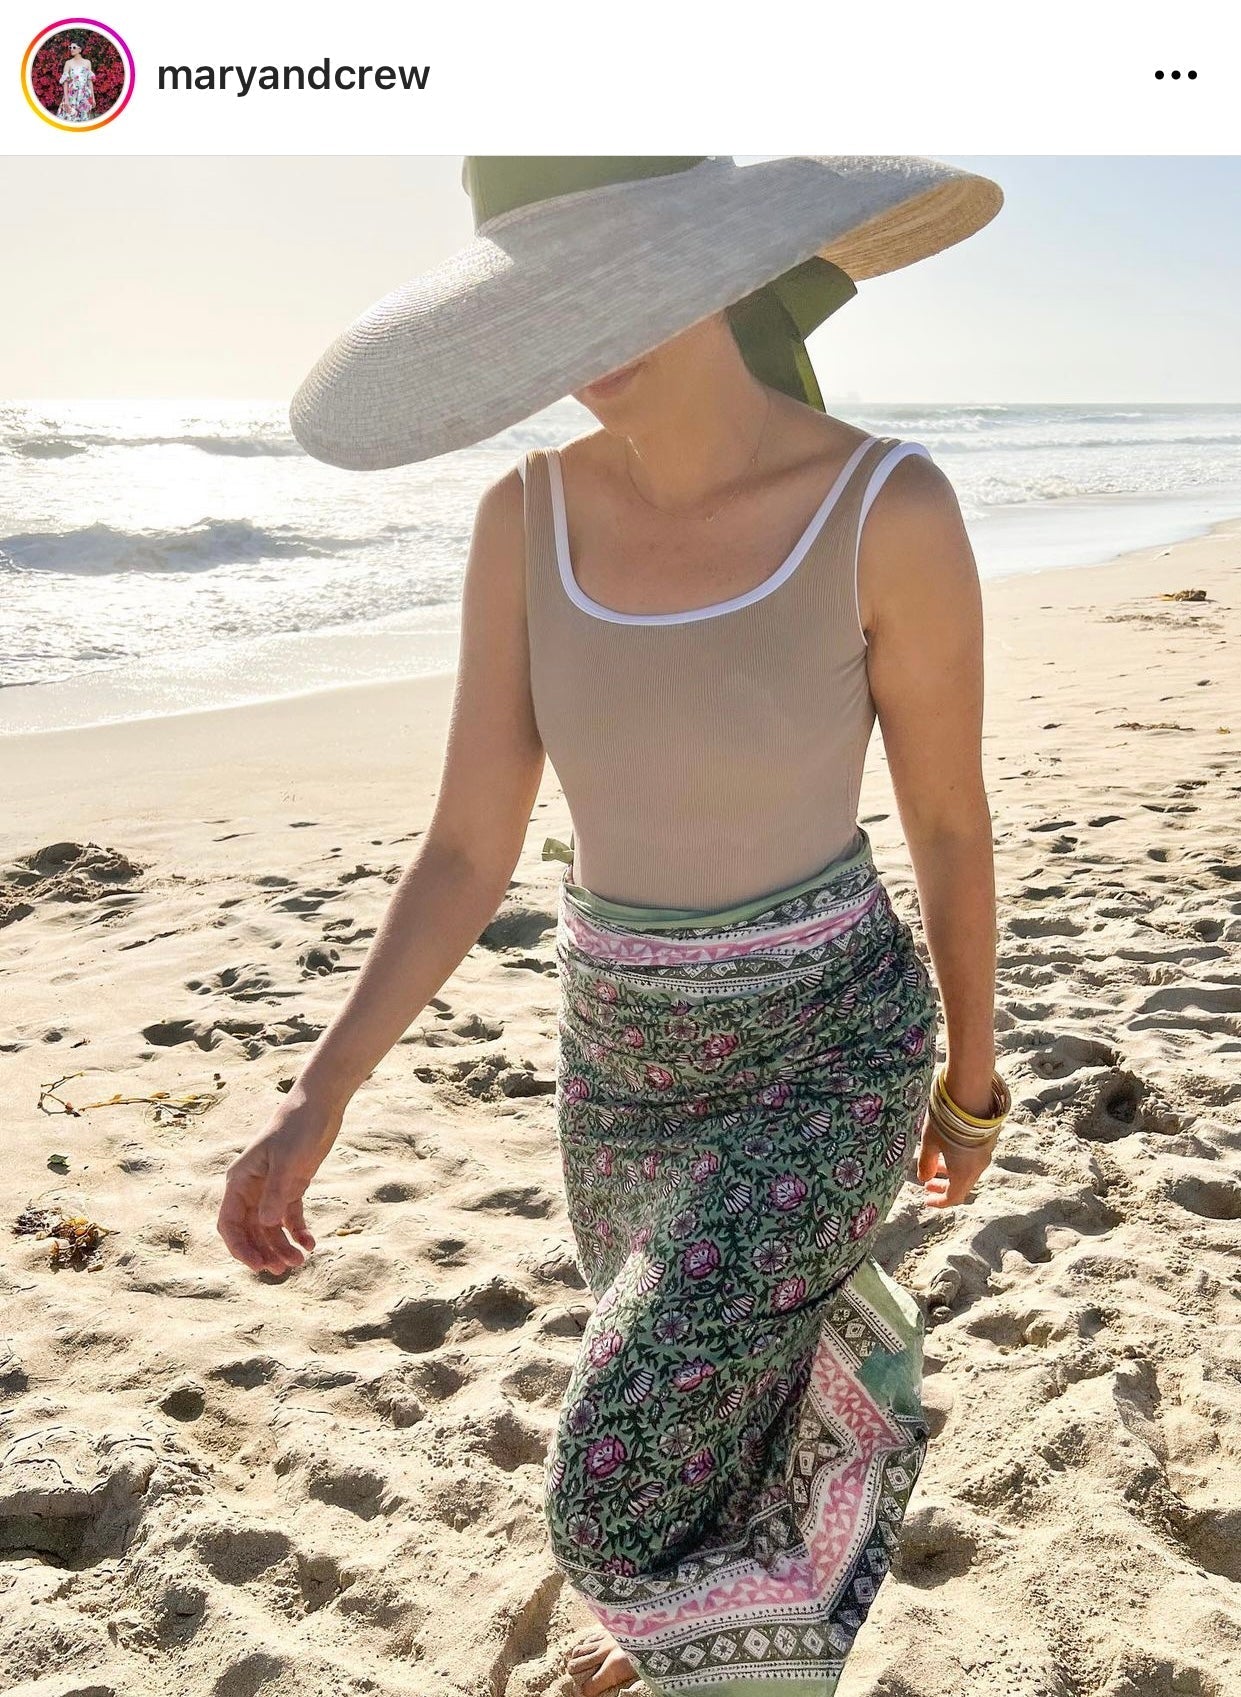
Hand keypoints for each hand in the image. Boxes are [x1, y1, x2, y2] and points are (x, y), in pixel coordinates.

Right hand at [216, 1088, 344, 1273]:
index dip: (239, 1247)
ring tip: (300, 1260)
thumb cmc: (296, 1128)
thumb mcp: (287, 1161)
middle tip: (283, 1270)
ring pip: (269, 1228)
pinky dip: (298, 1232)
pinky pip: (289, 1218)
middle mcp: (251, 1189)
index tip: (257, 1265)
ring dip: (281, 1246)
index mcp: (240, 1181)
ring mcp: (271, 1189)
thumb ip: (276, 1193)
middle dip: (263, 1252)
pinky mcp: (291, 1187)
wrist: (318, 1106)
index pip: (229, 1223)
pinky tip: (310, 1243)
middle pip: (249, 1231)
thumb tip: (266, 1225)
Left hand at [916, 1112, 994, 1208]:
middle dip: (943, 1187)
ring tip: (933, 1167)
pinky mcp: (987, 1142)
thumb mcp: (929, 1143)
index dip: (939, 1202)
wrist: (972, 1096)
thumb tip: (923, 1178)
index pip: (953, 1197)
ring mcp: (985, 1154)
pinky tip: (946, 1152)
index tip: (926, 1200)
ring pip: (967, 1172)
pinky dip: (959, 1163)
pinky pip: (973, 1160)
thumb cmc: (946, 1122)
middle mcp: (978, 1167)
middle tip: (927, 1185)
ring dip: (950, 1173)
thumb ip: (926, 1163)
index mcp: (963, 1173)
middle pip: (961, 1186)